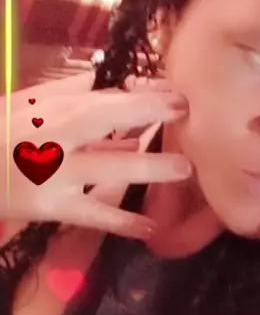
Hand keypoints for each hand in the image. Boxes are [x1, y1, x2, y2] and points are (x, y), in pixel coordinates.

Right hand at [0, 71, 191, 238]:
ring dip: (147, 168)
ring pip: (105, 170)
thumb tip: (124, 87)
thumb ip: (74, 93)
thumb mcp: (31, 104)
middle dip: (145, 113)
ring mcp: (56, 176)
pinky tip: (151, 227)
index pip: (101, 95)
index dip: (139, 94)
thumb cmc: (3, 132)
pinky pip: (93, 216)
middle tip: (188, 113)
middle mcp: (55, 140)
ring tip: (184, 170)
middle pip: (102, 120)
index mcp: (52, 111)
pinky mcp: (53, 209)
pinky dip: (122, 222)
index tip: (177, 93)